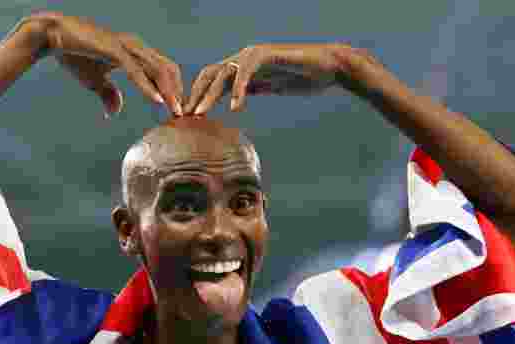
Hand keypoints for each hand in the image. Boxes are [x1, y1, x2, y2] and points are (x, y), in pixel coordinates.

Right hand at [31, 13, 183, 115]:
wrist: (53, 36)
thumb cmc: (74, 55)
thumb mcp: (95, 81)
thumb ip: (109, 94)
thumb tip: (115, 111)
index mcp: (135, 52)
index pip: (164, 71)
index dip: (174, 90)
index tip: (177, 112)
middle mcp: (136, 46)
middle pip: (168, 70)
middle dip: (178, 93)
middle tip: (183, 116)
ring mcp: (127, 46)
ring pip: (157, 69)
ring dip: (169, 92)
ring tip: (176, 112)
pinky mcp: (115, 49)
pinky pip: (137, 70)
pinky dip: (149, 87)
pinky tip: (158, 101)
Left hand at [185, 43, 354, 114]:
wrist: (329, 67)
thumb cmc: (303, 77)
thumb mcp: (271, 86)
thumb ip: (253, 89)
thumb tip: (235, 101)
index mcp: (242, 66)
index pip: (212, 80)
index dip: (198, 97)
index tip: (188, 118)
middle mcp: (244, 58)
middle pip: (210, 74)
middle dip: (195, 95)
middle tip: (185, 117)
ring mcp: (254, 55)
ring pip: (223, 73)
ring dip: (209, 94)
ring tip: (200, 113)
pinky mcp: (267, 55)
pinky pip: (247, 73)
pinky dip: (239, 90)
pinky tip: (236, 108)